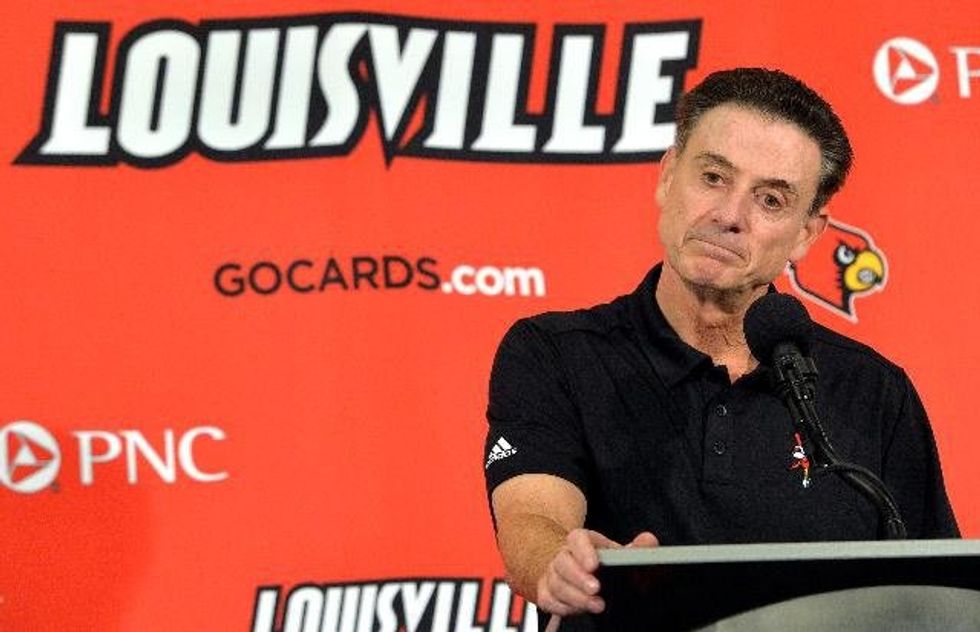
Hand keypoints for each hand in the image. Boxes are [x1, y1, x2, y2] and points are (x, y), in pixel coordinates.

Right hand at [535, 529, 657, 615]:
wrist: (575, 570)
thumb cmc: (599, 562)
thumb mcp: (618, 554)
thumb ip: (636, 548)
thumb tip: (649, 541)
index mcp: (581, 541)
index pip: (577, 539)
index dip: (583, 551)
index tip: (594, 565)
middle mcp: (563, 556)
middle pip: (563, 563)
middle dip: (578, 578)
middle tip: (596, 589)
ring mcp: (553, 574)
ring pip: (556, 584)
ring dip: (575, 597)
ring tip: (596, 605)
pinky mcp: (546, 592)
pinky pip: (549, 600)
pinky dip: (563, 606)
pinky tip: (578, 609)